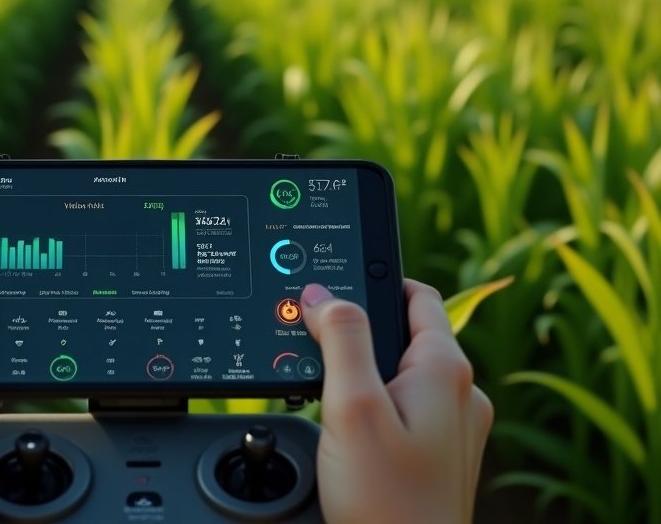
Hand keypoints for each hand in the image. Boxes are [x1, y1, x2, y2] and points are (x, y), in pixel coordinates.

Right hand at [300, 280, 492, 523]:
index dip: (373, 279)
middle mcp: (460, 393)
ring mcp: (455, 428)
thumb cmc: (386, 504)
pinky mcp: (443, 456)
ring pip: (404, 371)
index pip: (415, 293)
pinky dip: (378, 402)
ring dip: (367, 370)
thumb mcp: (352, 406)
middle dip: (362, 331)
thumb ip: (341, 339)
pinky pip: (408, 406)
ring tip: (332, 396)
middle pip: (406, 331)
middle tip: (320, 344)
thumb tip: (324, 293)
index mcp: (444, 369)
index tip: (336, 284)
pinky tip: (351, 428)